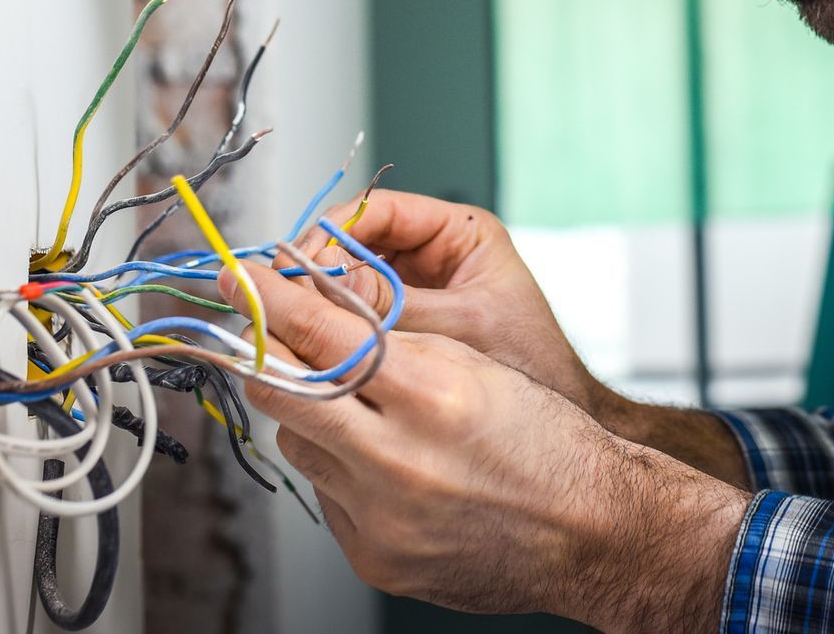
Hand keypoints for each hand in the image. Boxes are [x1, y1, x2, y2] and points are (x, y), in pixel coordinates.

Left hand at [221, 261, 749, 629]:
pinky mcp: (375, 557)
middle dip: (266, 352)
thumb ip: (394, 339)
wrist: (592, 533)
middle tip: (259, 327)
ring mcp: (381, 516)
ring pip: (301, 443)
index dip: (274, 299)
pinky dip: (339, 468)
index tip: (241, 276)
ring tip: (357, 404)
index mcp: (433, 394)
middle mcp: (399, 459)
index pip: (324, 333)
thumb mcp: (476, 363)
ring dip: (311, 413)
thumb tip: (314, 312)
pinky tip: (381, 460)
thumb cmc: (547, 439)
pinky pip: (325, 495)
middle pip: (287, 391)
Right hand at [295, 190, 604, 411]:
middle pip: (351, 245)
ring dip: (317, 305)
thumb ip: (390, 308)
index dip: (328, 235)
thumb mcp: (459, 329)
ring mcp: (414, 290)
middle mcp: (432, 253)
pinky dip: (330, 334)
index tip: (295, 265)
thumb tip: (314, 290)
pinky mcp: (401, 329)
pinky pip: (353, 321)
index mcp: (458, 232)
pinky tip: (311, 352)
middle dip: (313, 271)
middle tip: (278, 302)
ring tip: (289, 329)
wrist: (552, 438)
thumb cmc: (531, 367)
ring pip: (345, 284)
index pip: (375, 211)